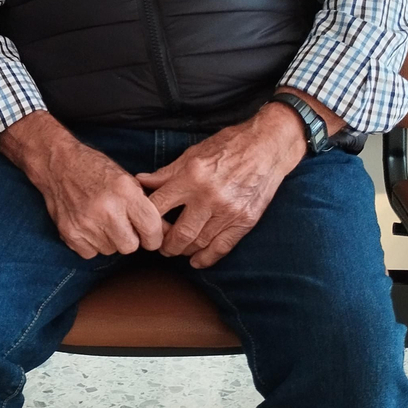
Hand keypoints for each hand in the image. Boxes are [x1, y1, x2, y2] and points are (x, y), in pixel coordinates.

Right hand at [0, 112, 163, 259]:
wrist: (58, 164)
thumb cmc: (96, 170)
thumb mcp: (127, 181)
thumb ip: (147, 208)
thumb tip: (168, 233)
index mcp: (125, 192)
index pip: (151, 230)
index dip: (154, 237)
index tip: (149, 235)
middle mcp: (106, 209)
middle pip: (130, 247)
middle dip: (130, 238)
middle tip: (121, 224)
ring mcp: (86, 223)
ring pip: (110, 250)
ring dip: (109, 239)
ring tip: (101, 219)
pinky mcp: (70, 233)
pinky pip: (90, 253)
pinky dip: (91, 243)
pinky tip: (87, 224)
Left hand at [136, 103, 308, 269]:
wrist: (266, 147)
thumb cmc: (227, 146)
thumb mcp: (192, 153)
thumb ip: (166, 172)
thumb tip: (140, 182)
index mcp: (191, 176)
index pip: (158, 206)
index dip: (147, 219)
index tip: (144, 225)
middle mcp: (208, 196)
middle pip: (178, 233)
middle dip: (165, 244)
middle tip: (159, 245)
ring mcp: (228, 211)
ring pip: (198, 243)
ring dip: (183, 251)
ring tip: (176, 249)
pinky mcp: (245, 221)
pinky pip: (222, 247)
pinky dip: (206, 258)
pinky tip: (196, 261)